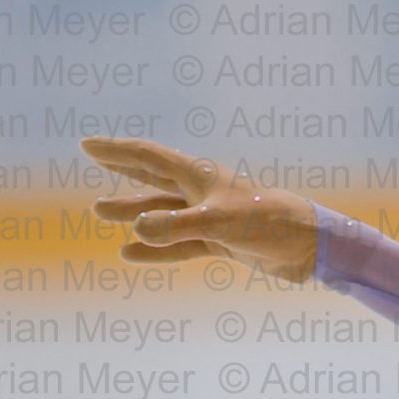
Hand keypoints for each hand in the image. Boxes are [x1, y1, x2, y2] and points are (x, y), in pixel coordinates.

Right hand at [80, 135, 320, 283]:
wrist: (311, 248)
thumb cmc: (270, 223)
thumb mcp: (219, 223)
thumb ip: (176, 227)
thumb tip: (136, 230)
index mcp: (201, 175)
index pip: (149, 157)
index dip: (117, 150)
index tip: (87, 144)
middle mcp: (203, 192)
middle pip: (153, 177)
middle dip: (122, 169)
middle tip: (94, 159)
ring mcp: (212, 217)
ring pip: (162, 213)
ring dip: (132, 211)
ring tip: (98, 211)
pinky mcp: (222, 242)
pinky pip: (179, 245)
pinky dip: (155, 250)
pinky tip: (129, 253)